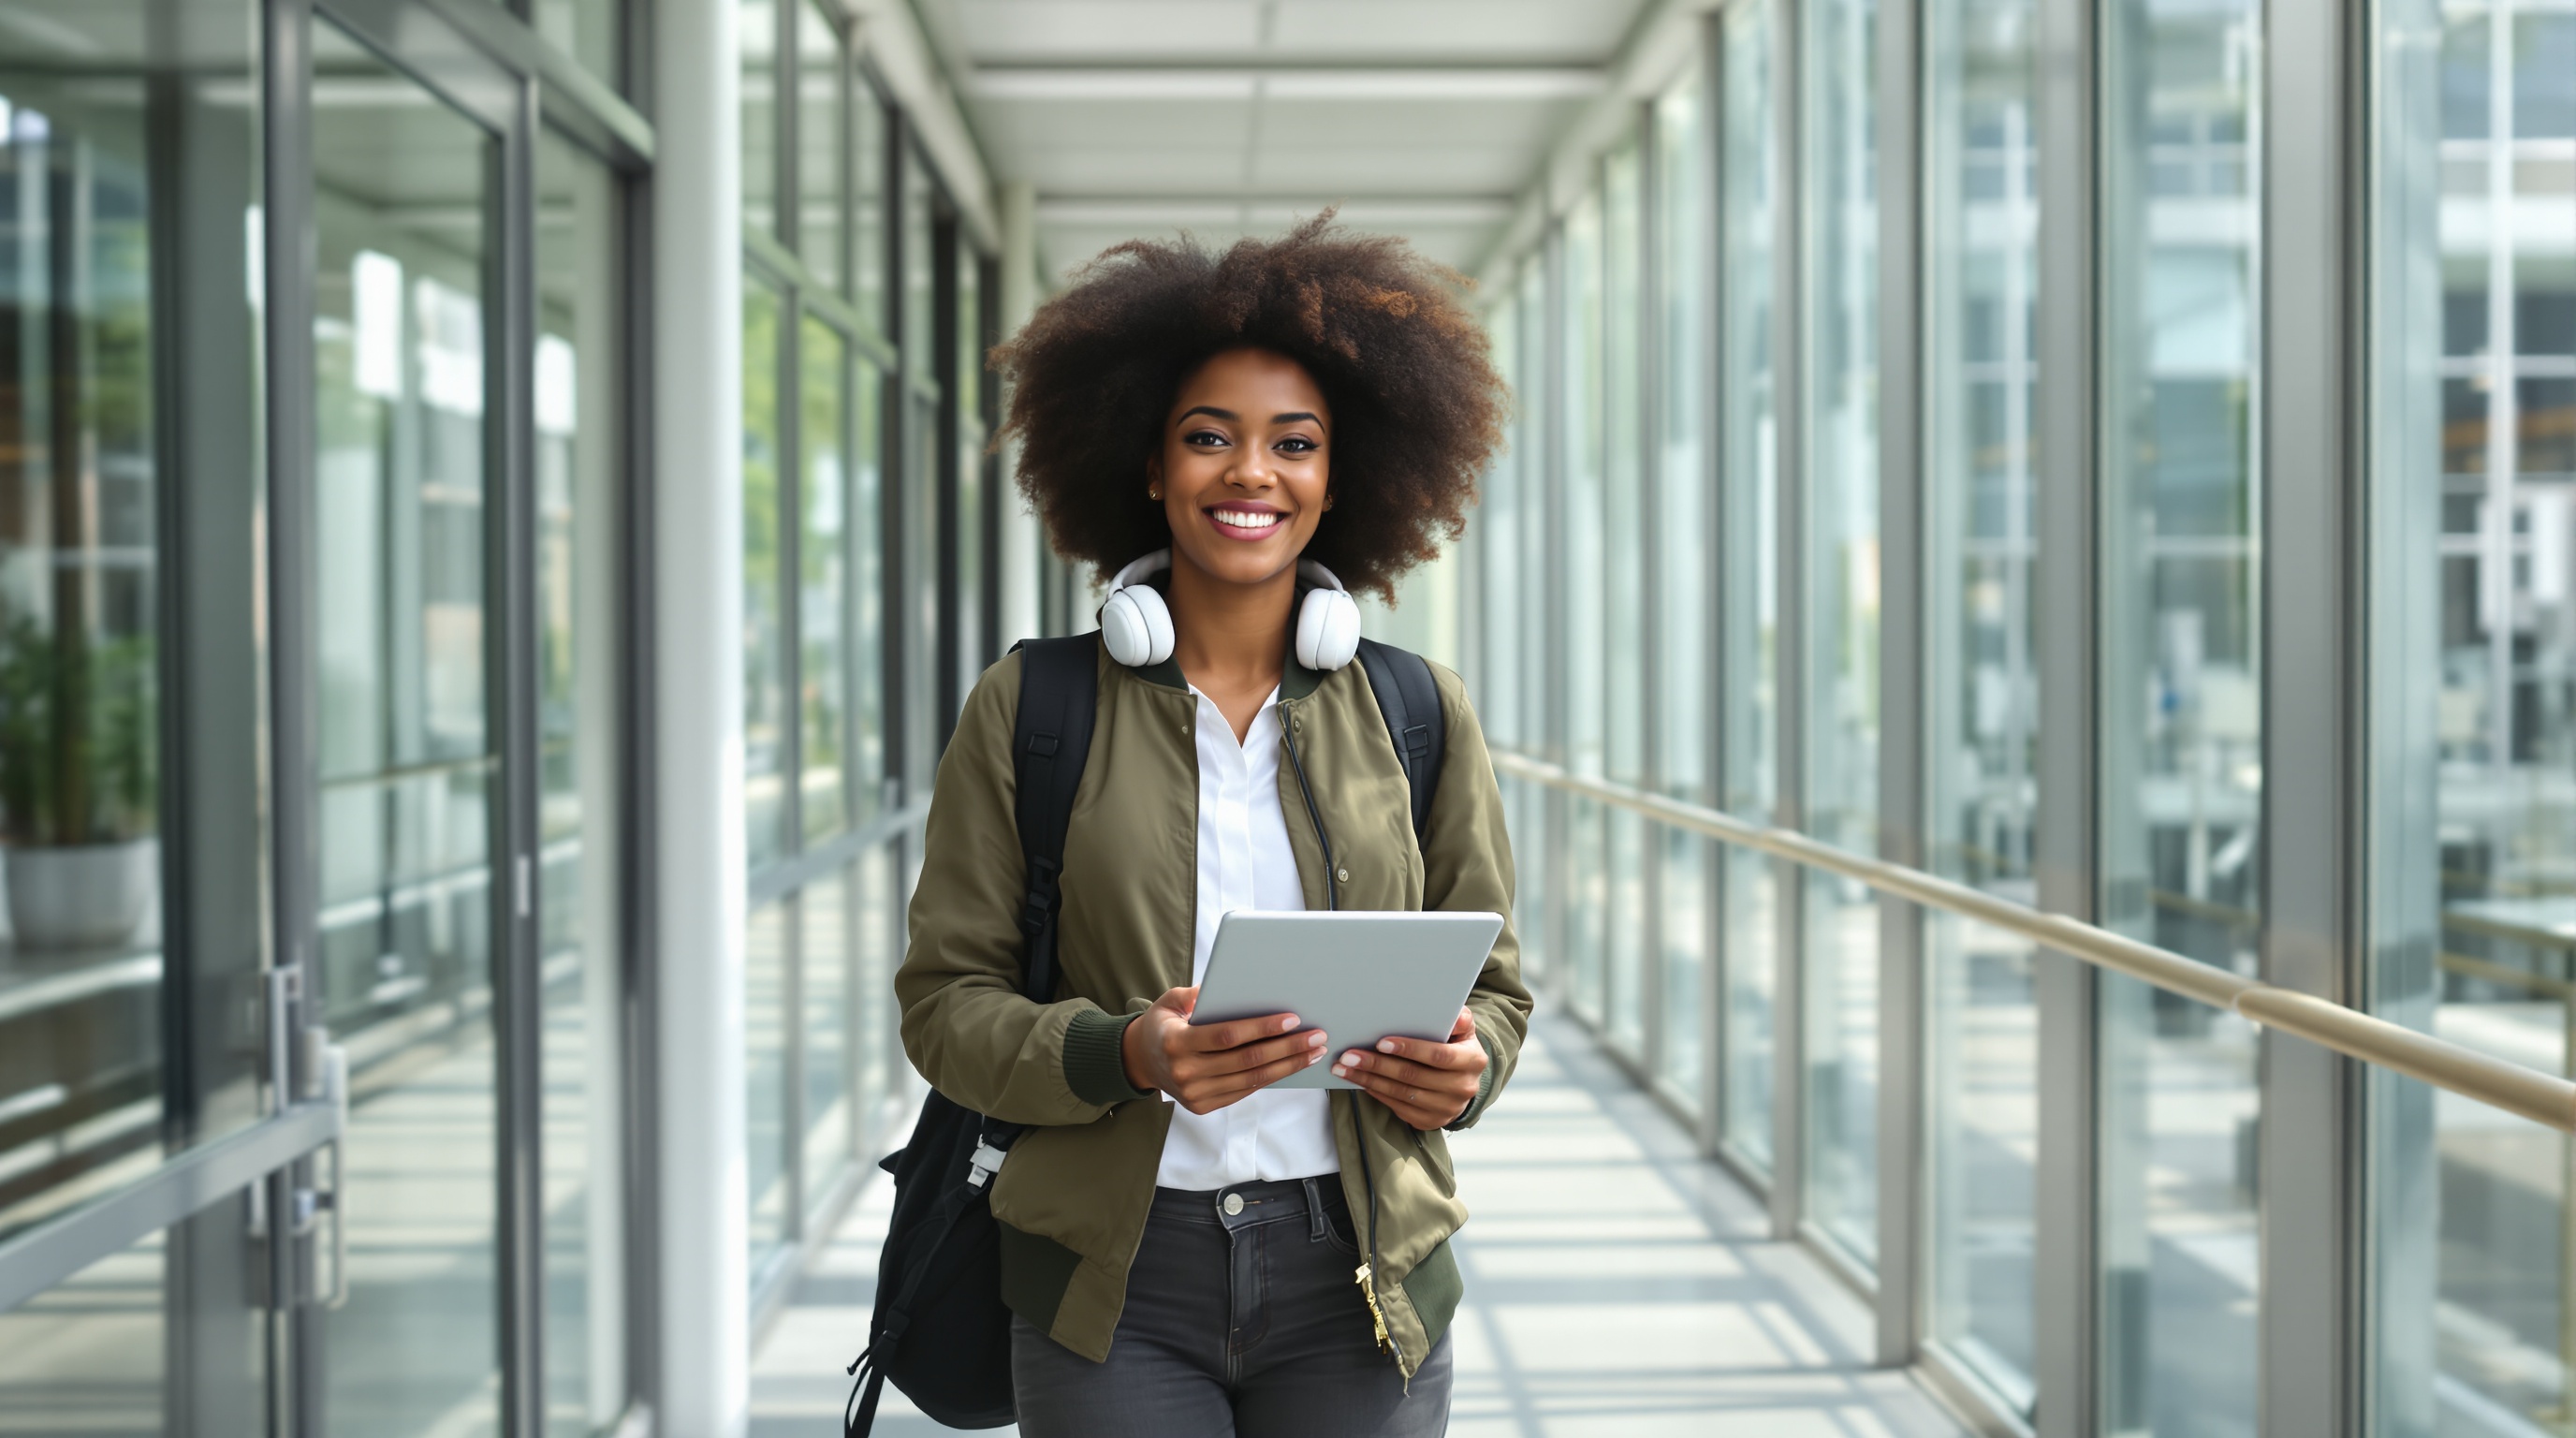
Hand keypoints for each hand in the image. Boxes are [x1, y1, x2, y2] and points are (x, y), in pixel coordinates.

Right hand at [1122, 986, 1330, 1114]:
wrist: (1140, 1061)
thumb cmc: (1162, 1025)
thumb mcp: (1169, 1001)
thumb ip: (1194, 994)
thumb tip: (1229, 986)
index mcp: (1177, 1043)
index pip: (1228, 1036)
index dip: (1262, 1028)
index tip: (1292, 1018)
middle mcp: (1186, 1072)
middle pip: (1247, 1060)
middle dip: (1287, 1048)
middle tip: (1317, 1036)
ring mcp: (1195, 1094)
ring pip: (1251, 1080)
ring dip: (1287, 1066)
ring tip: (1314, 1052)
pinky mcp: (1204, 1106)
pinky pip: (1245, 1091)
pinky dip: (1271, 1077)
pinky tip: (1291, 1065)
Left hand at [1332, 1008, 1485, 1129]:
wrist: (1463, 1082)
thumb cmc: (1456, 1047)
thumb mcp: (1463, 1031)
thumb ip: (1460, 1019)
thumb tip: (1454, 1015)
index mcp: (1472, 1061)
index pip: (1438, 1056)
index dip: (1410, 1049)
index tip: (1381, 1042)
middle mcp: (1461, 1088)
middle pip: (1413, 1076)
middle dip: (1378, 1065)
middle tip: (1350, 1055)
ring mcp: (1445, 1109)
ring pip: (1401, 1093)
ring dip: (1369, 1079)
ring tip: (1345, 1067)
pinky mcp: (1429, 1121)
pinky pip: (1397, 1106)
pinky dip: (1375, 1092)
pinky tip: (1359, 1080)